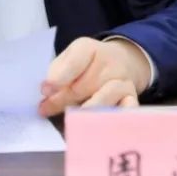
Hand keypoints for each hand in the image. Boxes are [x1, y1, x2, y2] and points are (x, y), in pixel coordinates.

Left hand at [38, 37, 152, 116]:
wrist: (121, 62)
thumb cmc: (87, 65)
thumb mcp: (69, 59)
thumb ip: (57, 73)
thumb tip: (47, 91)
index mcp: (88, 48)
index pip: (75, 62)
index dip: (58, 78)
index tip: (45, 90)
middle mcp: (109, 63)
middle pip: (83, 86)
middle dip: (63, 100)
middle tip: (46, 109)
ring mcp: (122, 82)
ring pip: (102, 99)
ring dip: (84, 112)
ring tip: (70, 121)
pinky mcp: (131, 99)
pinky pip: (126, 110)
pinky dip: (114, 118)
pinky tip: (101, 126)